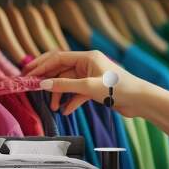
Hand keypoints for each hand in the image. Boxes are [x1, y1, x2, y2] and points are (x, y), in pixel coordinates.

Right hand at [24, 50, 146, 116]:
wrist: (140, 100)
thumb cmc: (119, 88)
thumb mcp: (87, 87)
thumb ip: (64, 85)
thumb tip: (43, 85)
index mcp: (86, 57)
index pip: (57, 58)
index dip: (41, 66)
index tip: (28, 74)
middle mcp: (87, 64)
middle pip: (60, 70)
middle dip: (47, 80)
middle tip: (32, 87)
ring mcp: (90, 77)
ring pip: (67, 83)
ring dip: (59, 94)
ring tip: (54, 106)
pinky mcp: (94, 88)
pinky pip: (77, 93)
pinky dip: (70, 101)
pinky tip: (66, 110)